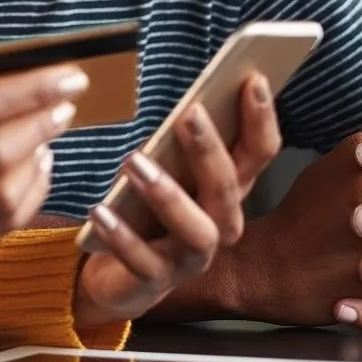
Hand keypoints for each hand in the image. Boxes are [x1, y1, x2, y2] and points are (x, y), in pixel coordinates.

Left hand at [74, 75, 281, 325]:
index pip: (259, 153)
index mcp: (227, 190)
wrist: (116, 274)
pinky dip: (121, 236)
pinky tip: (99, 211)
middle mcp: (219, 224)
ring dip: (166, 193)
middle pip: (228, 188)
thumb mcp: (164, 170)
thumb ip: (178, 143)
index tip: (252, 79)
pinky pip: (142, 261)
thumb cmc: (146, 211)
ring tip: (133, 161)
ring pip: (195, 229)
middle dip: (211, 150)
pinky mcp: (156, 282)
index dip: (262, 119)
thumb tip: (189, 103)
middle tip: (189, 113)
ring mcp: (191, 257)